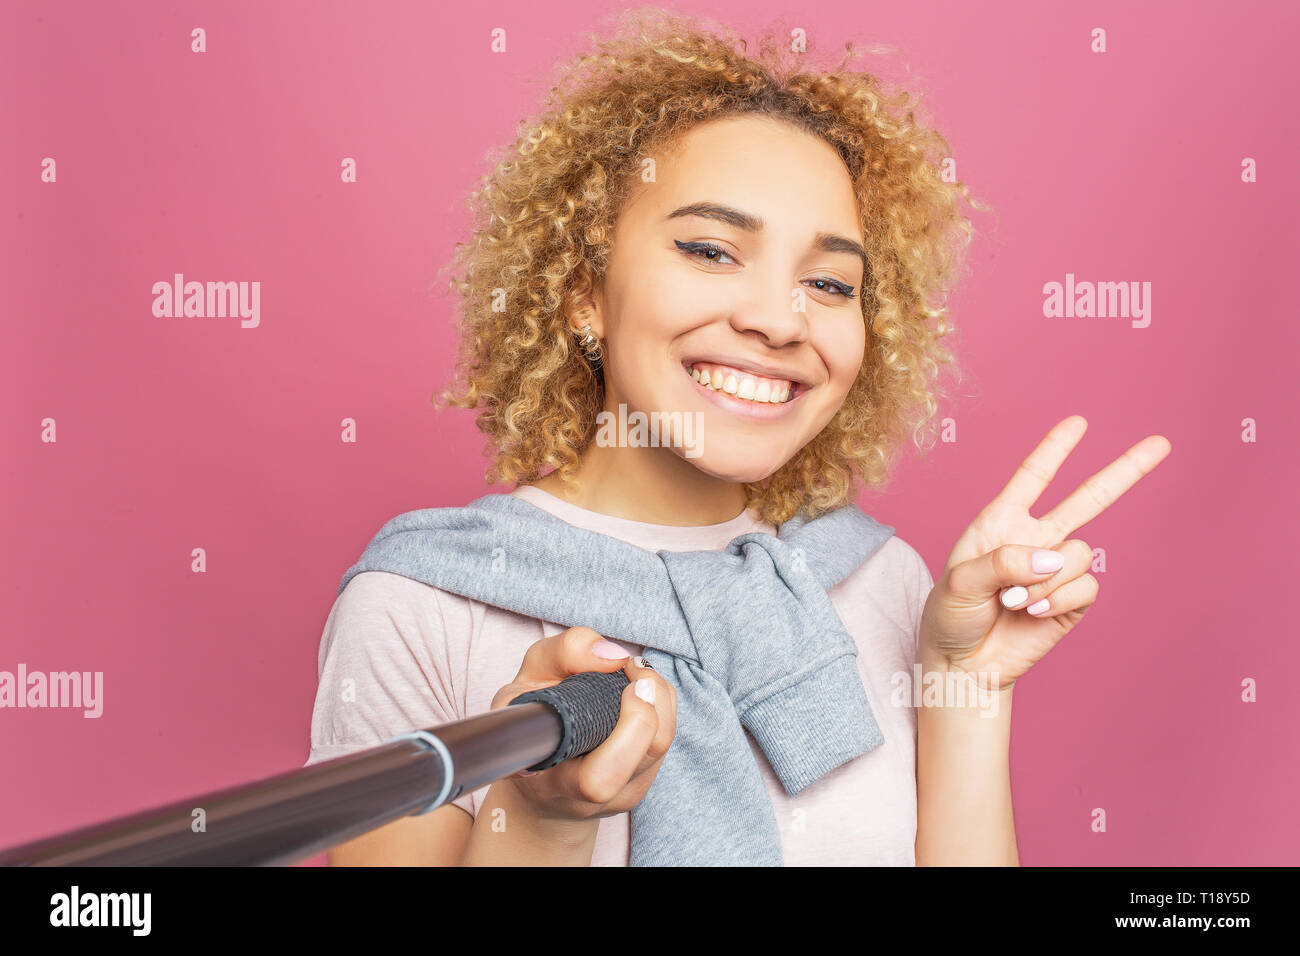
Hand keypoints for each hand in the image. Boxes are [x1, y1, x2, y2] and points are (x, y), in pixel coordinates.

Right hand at [489, 626, 676, 824]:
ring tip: (635, 673)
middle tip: (635, 670)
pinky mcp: (639, 788)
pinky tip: (637, 695)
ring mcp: (619, 798)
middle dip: (651, 703)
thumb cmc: (526, 730)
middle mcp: (590, 799)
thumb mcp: (522, 684)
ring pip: (661, 746)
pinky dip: (659, 709)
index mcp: (551, 780)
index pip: (597, 780)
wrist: (535, 785)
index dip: (627, 732)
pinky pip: (663, 744)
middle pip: (645, 756)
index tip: (627, 685)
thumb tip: (614, 654)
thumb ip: (563, 655)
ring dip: (659, 698)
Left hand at [918, 415, 1170, 690]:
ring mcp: (1056, 571)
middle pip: (1088, 499)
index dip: (1055, 449)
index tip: (1079, 422)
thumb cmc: (951, 616)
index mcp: (1001, 523)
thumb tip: (1054, 558)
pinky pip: (1086, 586)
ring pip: (1080, 553)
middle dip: (1125, 472)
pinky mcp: (1072, 602)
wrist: (963, 664)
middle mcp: (1034, 540)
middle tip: (1162, 443)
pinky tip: (1033, 613)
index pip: (1032, 478)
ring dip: (1048, 579)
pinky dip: (1059, 599)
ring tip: (1015, 601)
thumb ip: (1004, 561)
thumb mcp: (960, 582)